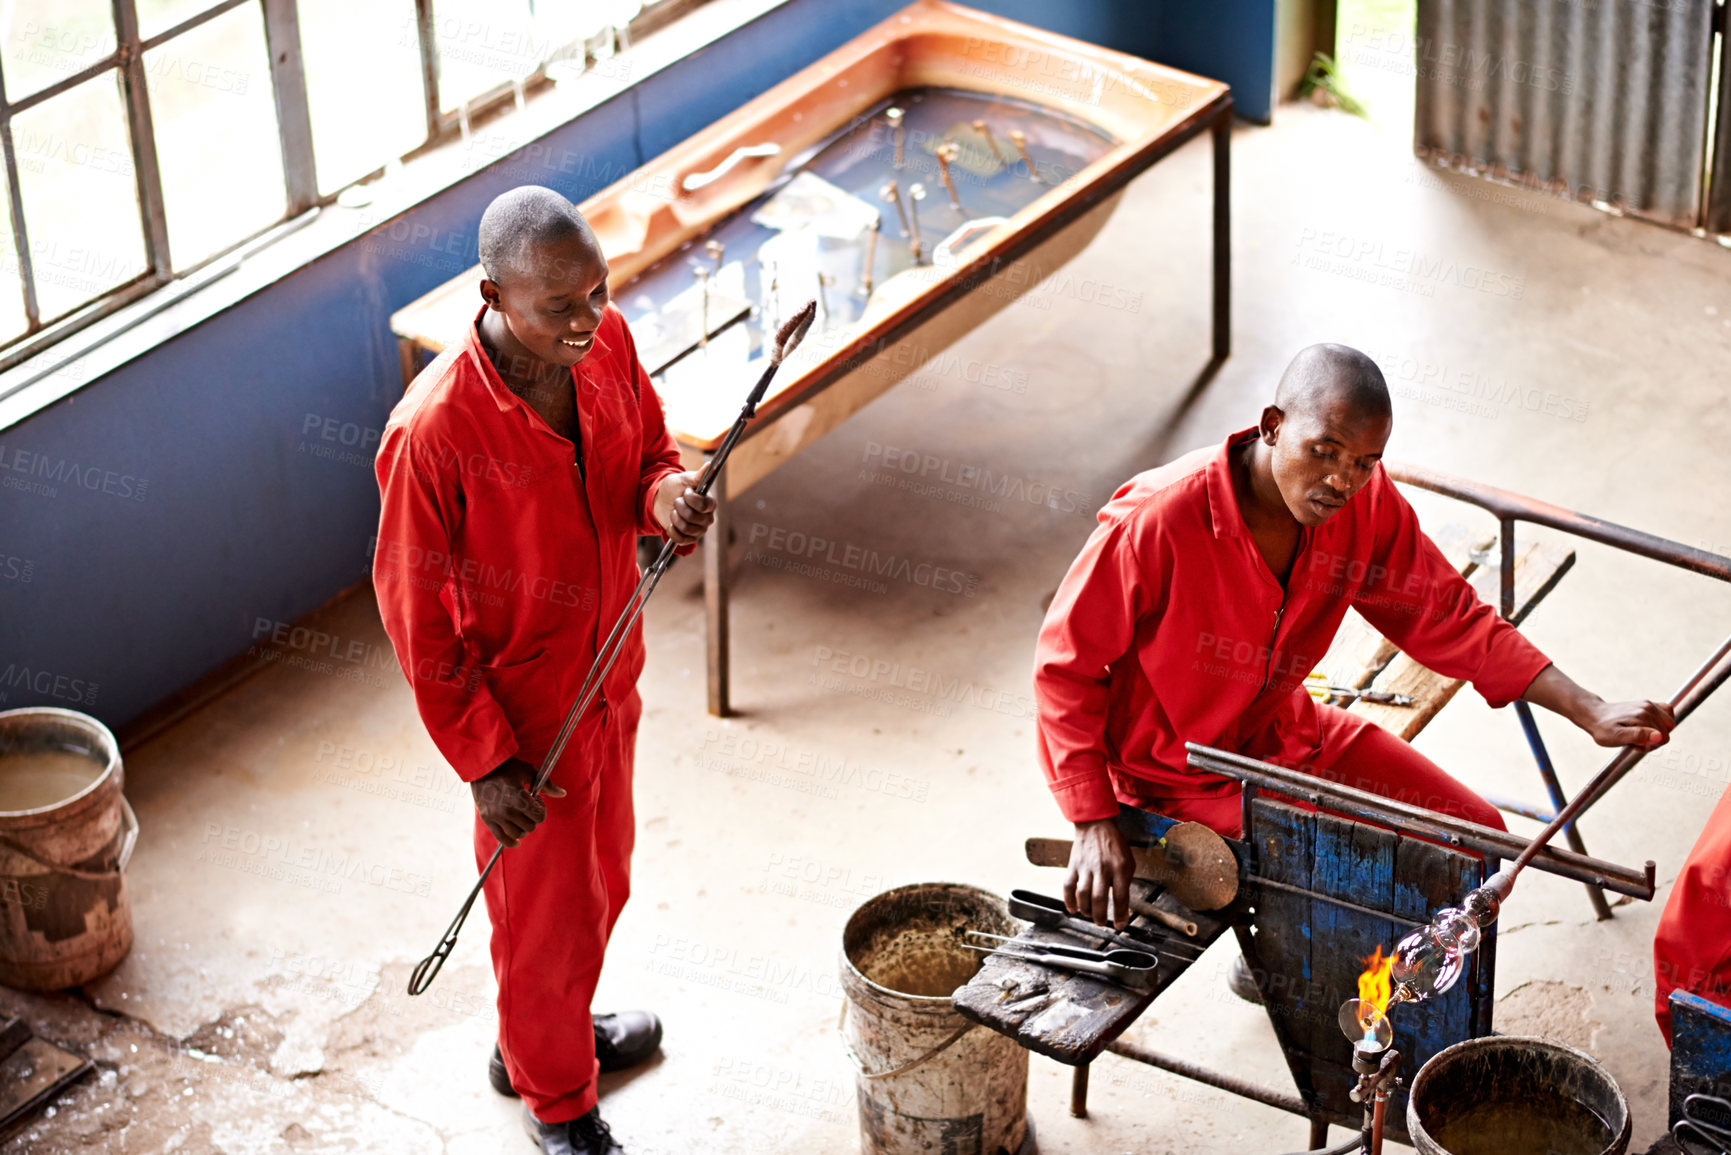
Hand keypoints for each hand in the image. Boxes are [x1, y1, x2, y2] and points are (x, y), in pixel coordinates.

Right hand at [471, 757, 565, 847]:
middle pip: (530, 827)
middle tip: (529, 808)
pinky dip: (511, 842)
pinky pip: (501, 838)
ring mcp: (496, 817)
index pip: (539, 817)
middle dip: (533, 818)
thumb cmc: (507, 767)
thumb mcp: (529, 771)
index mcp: (519, 799)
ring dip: (524, 828)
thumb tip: (563, 793)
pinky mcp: (488, 819)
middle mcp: (507, 811)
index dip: (541, 810)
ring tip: (522, 817)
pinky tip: (517, 842)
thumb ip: (547, 785)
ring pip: (518, 834)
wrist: (482, 767)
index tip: (537, 802)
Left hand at [653, 471, 716, 545]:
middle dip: (679, 507)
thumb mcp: (684, 479)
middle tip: (677, 501)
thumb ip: (698, 475)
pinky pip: (680, 539)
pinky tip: (672, 523)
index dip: (691, 499)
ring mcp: (699, 530)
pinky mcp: (689, 539)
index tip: (685, 492)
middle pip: (692, 517)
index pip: (704, 505)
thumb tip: (710, 465)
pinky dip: (672, 530)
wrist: (662, 499)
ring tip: (674, 511)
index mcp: (710, 503)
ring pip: (685, 528)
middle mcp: (707, 518)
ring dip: (674, 517)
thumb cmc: (675, 487)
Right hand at [1064, 818, 1134, 929]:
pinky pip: (1068, 886)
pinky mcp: (1073, 865)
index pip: (1121, 897)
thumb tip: (1121, 903)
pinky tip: (1073, 908)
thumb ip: (1125, 881)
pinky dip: (1069, 900)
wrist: (1095, 825)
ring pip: (1082, 895)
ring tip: (1090, 915)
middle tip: (1102, 923)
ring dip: (1086, 910)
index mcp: (1120, 868)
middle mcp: (1102, 868)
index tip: (1120, 926)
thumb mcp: (1128, 861)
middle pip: (1099, 899)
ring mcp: (1086, 867)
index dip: (1121, 915)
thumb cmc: (1115, 845)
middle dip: (1100, 917)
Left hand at [1524, 665, 1674, 750]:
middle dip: (1654, 740)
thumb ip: (1639, 736)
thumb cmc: (1602, 729)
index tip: (1636, 746)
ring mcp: (1649, 704)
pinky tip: (1645, 728)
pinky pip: (1666, 714)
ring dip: (1657, 732)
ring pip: (1668, 723)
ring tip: (1639, 735)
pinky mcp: (1647, 704)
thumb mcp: (1617, 737)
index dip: (1651, 746)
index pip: (1663, 738)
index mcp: (1643, 715)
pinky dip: (1659, 724)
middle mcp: (1648, 707)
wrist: (1593, 715)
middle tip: (1635, 741)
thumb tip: (1659, 736)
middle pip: (1667, 730)